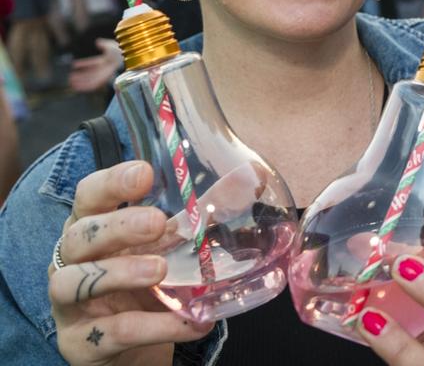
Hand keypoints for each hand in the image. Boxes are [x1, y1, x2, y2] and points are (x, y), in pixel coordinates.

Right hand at [48, 161, 213, 364]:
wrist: (131, 346)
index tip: (145, 174)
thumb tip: (256, 176)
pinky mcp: (81, 344)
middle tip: (157, 222)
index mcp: (93, 228)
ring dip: (120, 273)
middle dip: (118, 226)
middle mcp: (72, 262)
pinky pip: (113, 332)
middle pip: (79, 236)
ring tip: (160, 271)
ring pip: (74, 282)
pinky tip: (191, 321)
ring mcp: (71, 305)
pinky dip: (154, 326)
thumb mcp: (169, 246)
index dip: (110, 182)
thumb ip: (202, 213)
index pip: (89, 196)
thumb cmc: (144, 282)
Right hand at [69, 39, 122, 92]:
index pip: (92, 63)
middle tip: (70, 76)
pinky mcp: (101, 81)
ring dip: (80, 81)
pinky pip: (91, 85)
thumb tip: (97, 41)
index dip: (84, 64)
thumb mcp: (111, 46)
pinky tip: (75, 86)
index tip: (74, 64)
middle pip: (90, 73)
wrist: (123, 61)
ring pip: (89, 80)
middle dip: (80, 75)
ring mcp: (102, 76)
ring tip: (70, 81)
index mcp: (105, 61)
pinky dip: (83, 86)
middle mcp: (103, 70)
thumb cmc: (120, 53)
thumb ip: (104, 44)